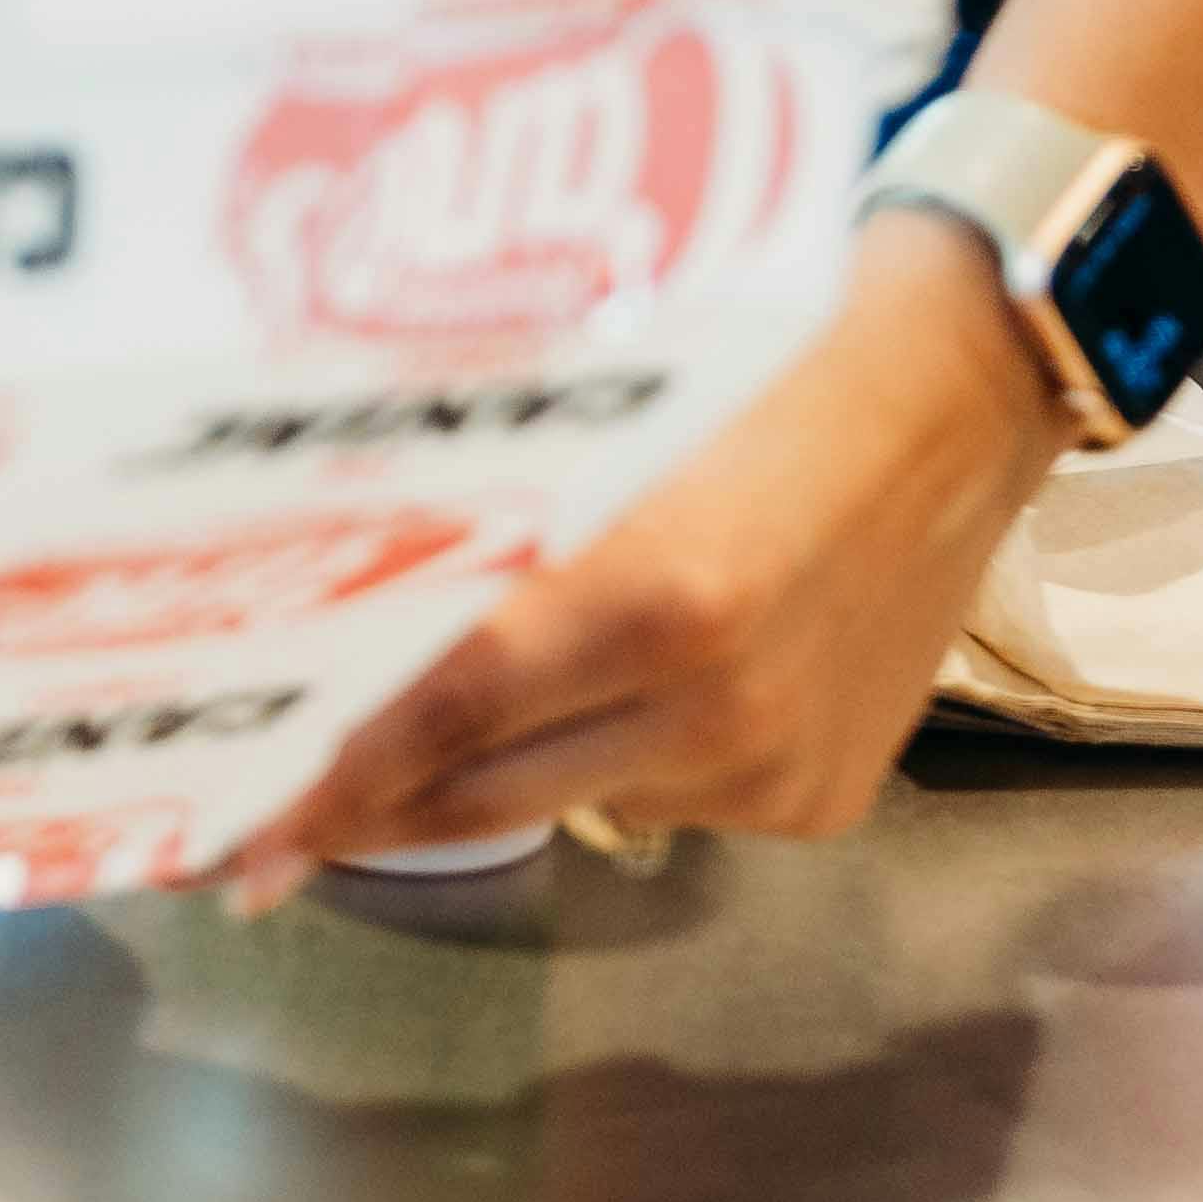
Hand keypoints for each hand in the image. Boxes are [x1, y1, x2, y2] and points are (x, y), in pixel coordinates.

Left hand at [230, 213, 1067, 894]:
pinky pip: (675, 793)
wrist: (962, 383)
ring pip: (580, 794)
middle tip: (260, 843)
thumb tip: (338, 599)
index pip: (445, 708)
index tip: (240, 830)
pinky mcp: (820, 796)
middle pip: (490, 794)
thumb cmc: (765, 358)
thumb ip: (494, 528)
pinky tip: (651, 672)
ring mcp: (773, 763)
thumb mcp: (610, 422)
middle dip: (373, 816)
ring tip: (438, 726)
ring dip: (510, 763)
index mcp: (655, 592)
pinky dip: (630, 748)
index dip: (333, 775)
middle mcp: (716, 703)